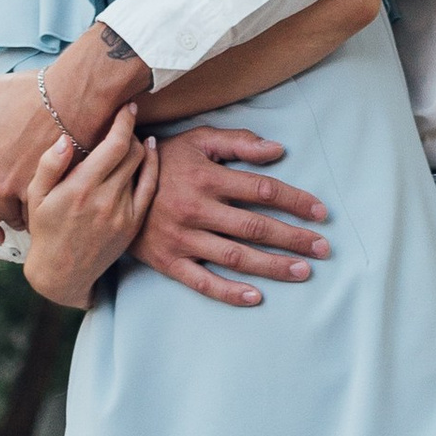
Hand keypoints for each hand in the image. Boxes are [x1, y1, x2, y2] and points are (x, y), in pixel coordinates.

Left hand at [0, 69, 79, 221]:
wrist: (73, 96)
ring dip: (22, 209)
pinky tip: (50, 196)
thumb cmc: (34, 90)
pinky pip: (39, 212)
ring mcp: (23, 189)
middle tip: (15, 194)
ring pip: (17, 215)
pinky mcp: (47, 191)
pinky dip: (43, 207)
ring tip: (33, 197)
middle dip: (2, 203)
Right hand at [23, 114, 157, 308]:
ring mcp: (123, 213)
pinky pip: (150, 187)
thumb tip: (64, 138)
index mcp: (81, 188)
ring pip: (143, 166)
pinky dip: (153, 166)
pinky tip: (149, 153)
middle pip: (133, 151)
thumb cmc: (46, 229)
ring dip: (140, 147)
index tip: (127, 106)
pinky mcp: (133, 224)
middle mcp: (106, 199)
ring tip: (131, 138)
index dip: (125, 120)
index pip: (115, 144)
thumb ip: (49, 165)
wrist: (62, 273)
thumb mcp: (35, 197)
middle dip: (132, 131)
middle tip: (125, 122)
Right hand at [131, 122, 332, 306]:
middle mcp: (197, 209)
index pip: (262, 189)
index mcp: (207, 176)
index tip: (321, 213)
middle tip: (323, 248)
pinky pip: (203, 282)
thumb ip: (238, 142)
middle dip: (293, 238)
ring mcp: (182, 238)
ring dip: (273, 266)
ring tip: (304, 271)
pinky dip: (230, 292)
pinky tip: (257, 296)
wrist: (112, 185)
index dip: (295, 200)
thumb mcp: (198, 139)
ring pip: (236, 257)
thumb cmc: (164, 160)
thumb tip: (278, 150)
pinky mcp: (169, 262)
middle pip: (255, 226)